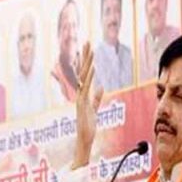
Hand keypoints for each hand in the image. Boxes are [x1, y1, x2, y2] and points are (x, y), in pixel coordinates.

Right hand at [72, 42, 103, 169]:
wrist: (84, 139)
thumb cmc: (88, 126)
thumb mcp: (95, 109)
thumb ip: (97, 97)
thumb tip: (102, 86)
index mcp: (83, 94)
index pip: (85, 74)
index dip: (86, 61)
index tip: (88, 49)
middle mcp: (79, 93)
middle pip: (82, 71)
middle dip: (85, 56)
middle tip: (87, 42)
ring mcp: (79, 97)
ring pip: (83, 76)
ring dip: (87, 63)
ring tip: (90, 50)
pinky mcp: (81, 103)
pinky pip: (85, 87)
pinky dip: (89, 77)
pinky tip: (92, 67)